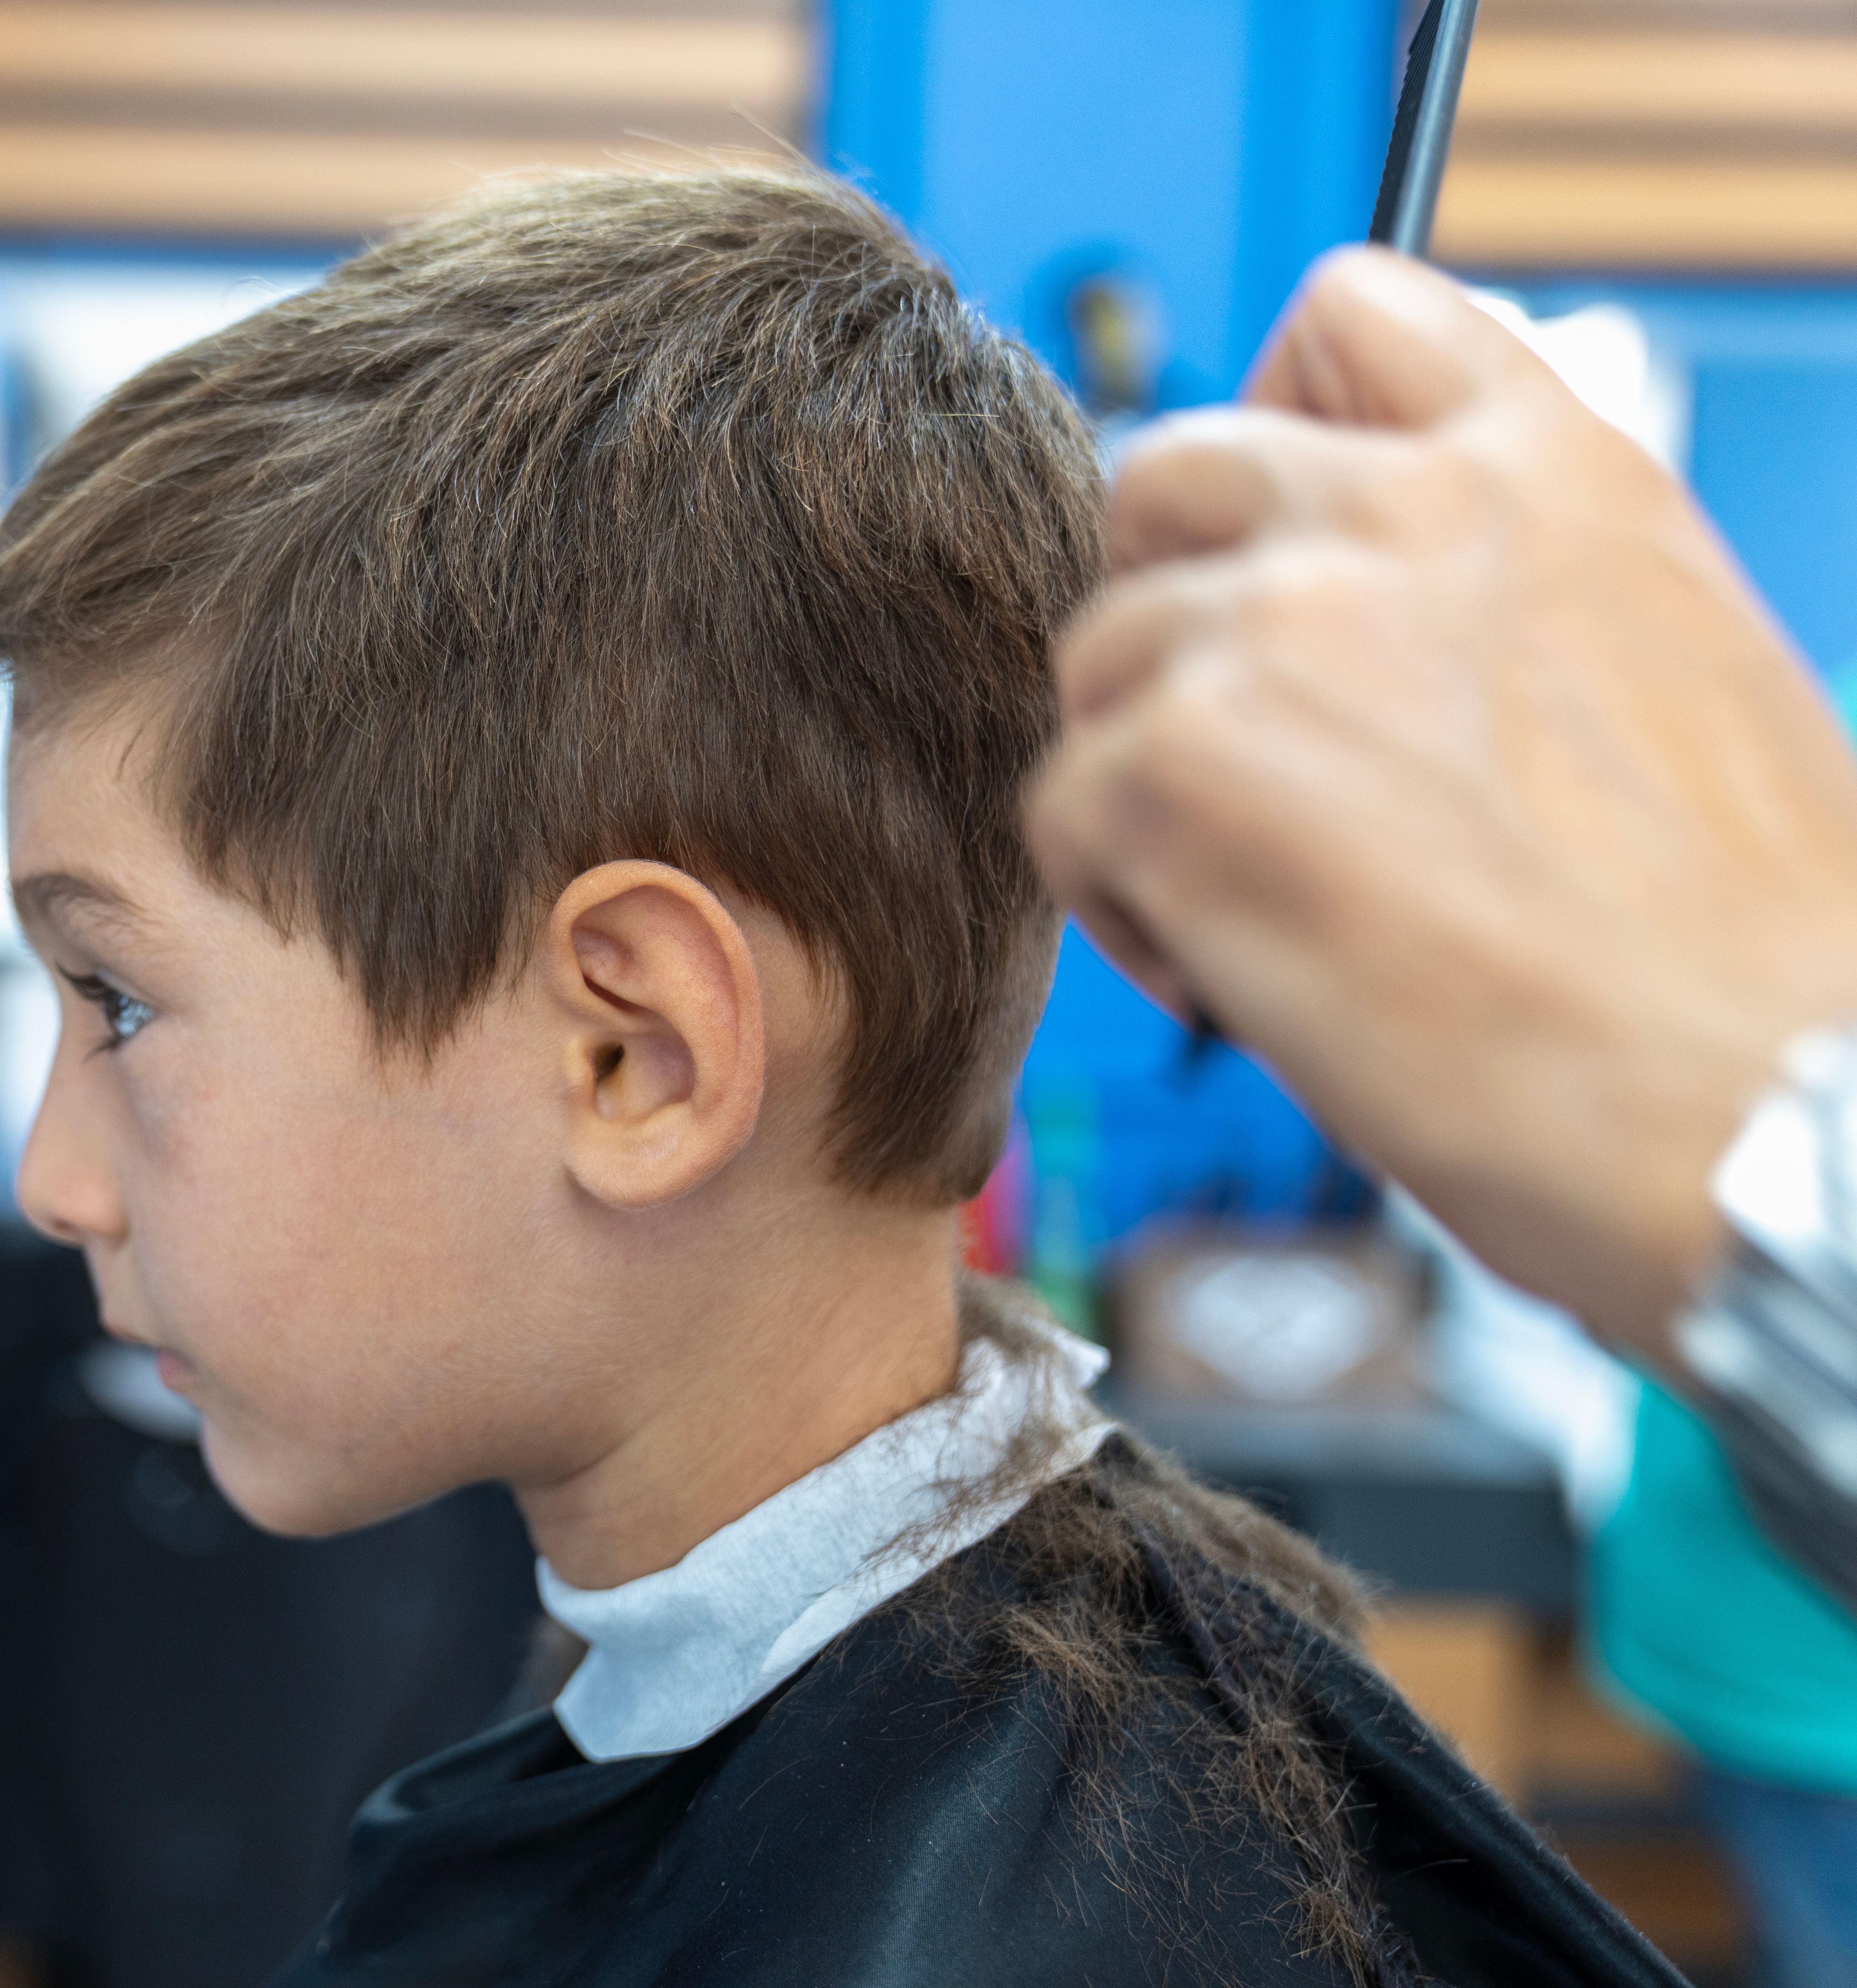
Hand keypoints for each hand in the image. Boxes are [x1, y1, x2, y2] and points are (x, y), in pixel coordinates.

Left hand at [1029, 246, 1856, 1351]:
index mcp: (1553, 470)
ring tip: (1265, 902)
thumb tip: (1370, 628)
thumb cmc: (1729, 951)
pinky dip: (1119, 905)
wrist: (1775, 1104)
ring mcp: (1283, 628)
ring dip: (1145, 780)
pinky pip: (1062, 806)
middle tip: (1240, 757)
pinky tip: (1234, 976)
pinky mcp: (1185, 766)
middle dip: (1171, 613)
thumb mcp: (1657, 674)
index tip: (1275, 538)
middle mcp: (1409, 512)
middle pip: (1162, 478)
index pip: (1348, 314)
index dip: (1273, 409)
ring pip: (1099, 660)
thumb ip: (1501, 600)